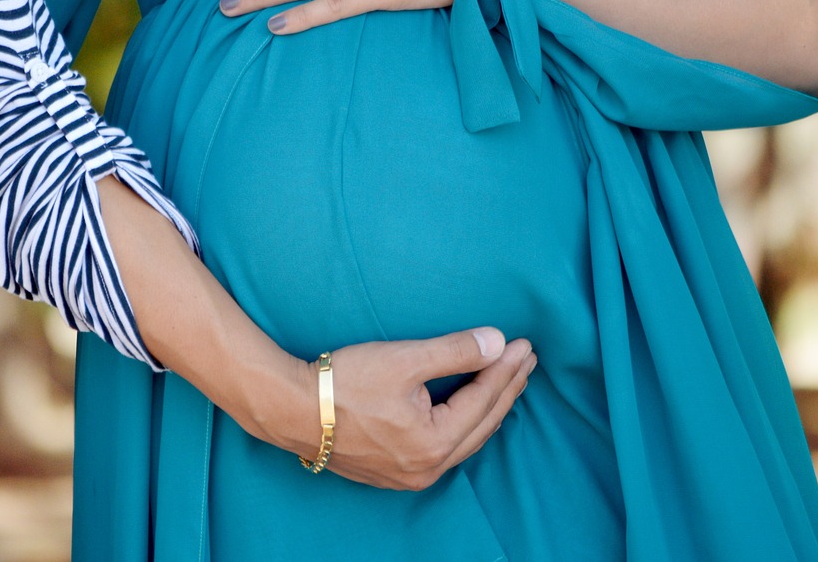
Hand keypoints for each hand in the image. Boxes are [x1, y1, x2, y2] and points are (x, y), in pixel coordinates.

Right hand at [267, 328, 536, 491]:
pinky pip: (445, 450)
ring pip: (465, 441)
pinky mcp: (392, 472)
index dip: (506, 369)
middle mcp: (427, 468)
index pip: (483, 399)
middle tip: (526, 362)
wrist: (291, 409)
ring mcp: (409, 474)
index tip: (525, 345)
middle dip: (506, 389)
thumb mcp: (403, 359)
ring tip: (507, 384)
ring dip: (488, 409)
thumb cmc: (344, 382)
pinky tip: (469, 413)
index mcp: (434, 442)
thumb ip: (455, 351)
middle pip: (482, 424)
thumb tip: (498, 343)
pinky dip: (465, 426)